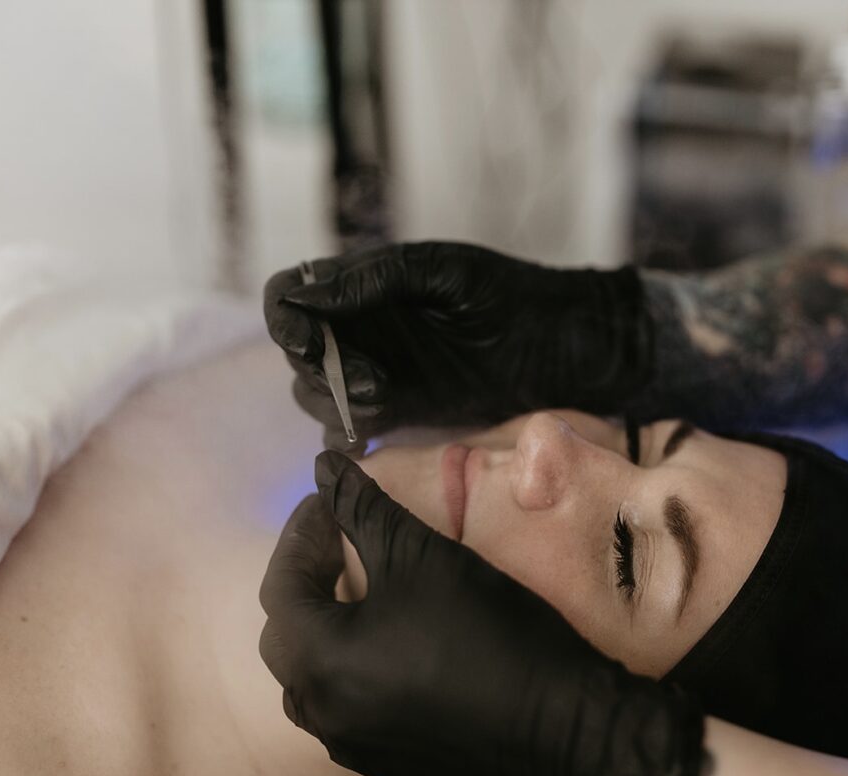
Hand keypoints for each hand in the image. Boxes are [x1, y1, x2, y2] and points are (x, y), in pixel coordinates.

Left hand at [258, 452, 703, 775]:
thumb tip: (322, 464)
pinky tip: (396, 653)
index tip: (329, 500)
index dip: (302, 534)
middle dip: (309, 584)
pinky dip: (356, 674)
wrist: (563, 722)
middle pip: (289, 638)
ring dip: (328, 635)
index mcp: (318, 660)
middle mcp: (322, 713)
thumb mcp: (420, 553)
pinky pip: (352, 714)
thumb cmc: (484, 627)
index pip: (281, 586)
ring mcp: (357, 748)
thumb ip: (362, 507)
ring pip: (316, 684)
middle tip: (342, 545)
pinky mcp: (394, 769)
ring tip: (364, 598)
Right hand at [263, 242, 651, 446]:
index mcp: (361, 286)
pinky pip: (348, 427)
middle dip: (316, 365)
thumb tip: (304, 294)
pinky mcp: (398, 412)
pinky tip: (376, 424)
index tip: (304, 338)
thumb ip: (373, 279)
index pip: (290, 297)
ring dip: (335, 397)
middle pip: (298, 352)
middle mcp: (360, 329)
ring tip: (383, 393)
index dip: (284, 318)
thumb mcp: (441, 272)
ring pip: (316, 393)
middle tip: (367, 375)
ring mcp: (376, 372)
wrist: (563, 346)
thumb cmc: (508, 295)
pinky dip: (347, 430)